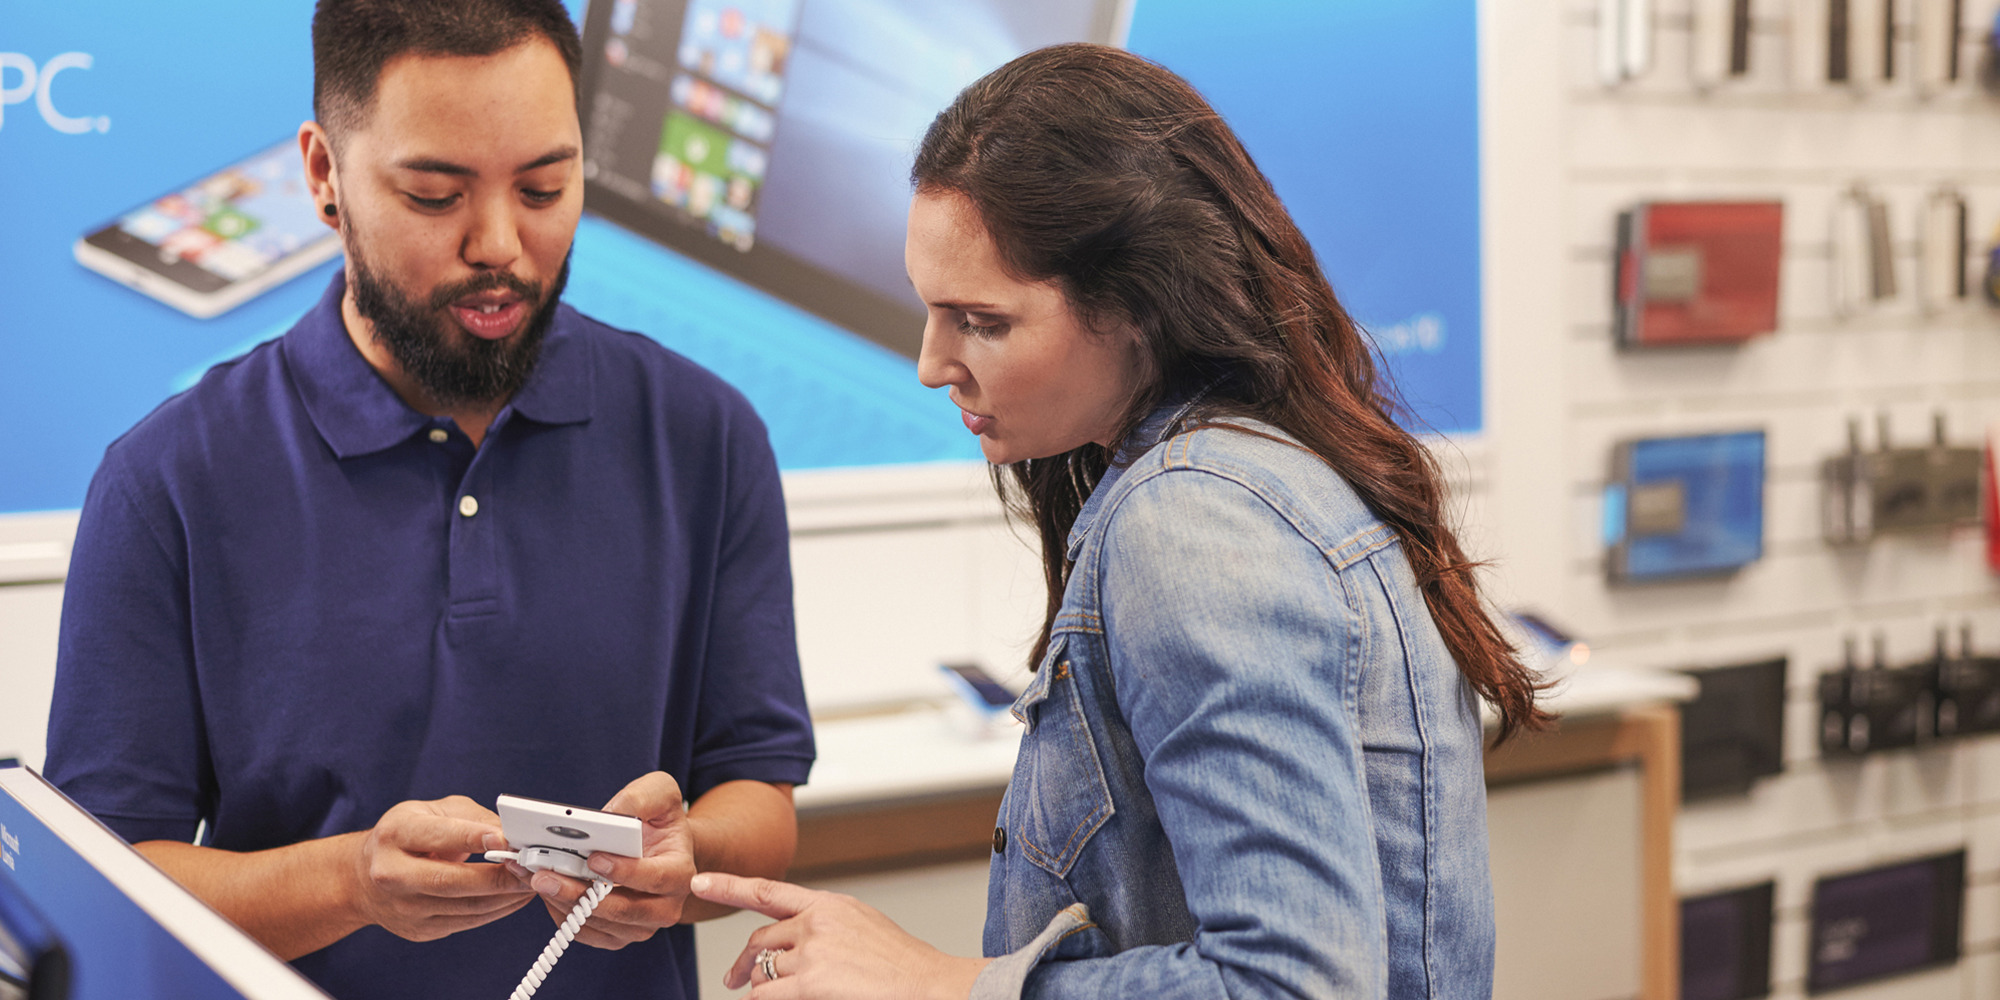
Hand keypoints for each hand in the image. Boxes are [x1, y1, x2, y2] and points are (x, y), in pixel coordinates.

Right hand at [347, 795, 534, 941]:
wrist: (363, 878)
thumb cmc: (406, 836)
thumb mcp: (431, 811)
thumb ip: (471, 818)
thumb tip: (511, 833)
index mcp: (394, 834)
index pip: (438, 836)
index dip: (475, 838)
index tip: (507, 839)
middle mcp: (392, 873)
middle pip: (452, 881)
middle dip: (499, 876)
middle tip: (532, 867)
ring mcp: (404, 908)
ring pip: (465, 907)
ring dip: (507, 896)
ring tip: (534, 881)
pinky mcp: (420, 930)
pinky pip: (468, 922)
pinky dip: (498, 910)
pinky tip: (516, 897)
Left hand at [516, 771, 696, 949]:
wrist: (657, 849)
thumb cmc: (659, 823)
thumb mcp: (661, 793)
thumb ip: (643, 797)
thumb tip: (613, 813)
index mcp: (680, 872)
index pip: (656, 878)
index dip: (624, 871)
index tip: (593, 858)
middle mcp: (665, 906)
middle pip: (622, 910)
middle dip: (580, 894)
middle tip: (545, 875)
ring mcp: (640, 926)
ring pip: (599, 924)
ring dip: (563, 903)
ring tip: (537, 879)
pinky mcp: (616, 935)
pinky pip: (585, 932)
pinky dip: (560, 914)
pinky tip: (544, 891)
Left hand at [690, 872, 990, 999]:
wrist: (929, 985)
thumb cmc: (904, 966)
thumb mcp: (864, 928)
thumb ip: (826, 927)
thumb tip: (791, 942)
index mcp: (830, 905)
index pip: (768, 891)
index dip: (729, 886)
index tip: (701, 883)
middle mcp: (816, 921)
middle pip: (760, 940)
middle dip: (745, 963)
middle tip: (734, 980)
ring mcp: (812, 950)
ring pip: (764, 974)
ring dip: (766, 990)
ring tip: (793, 996)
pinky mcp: (810, 981)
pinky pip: (765, 995)